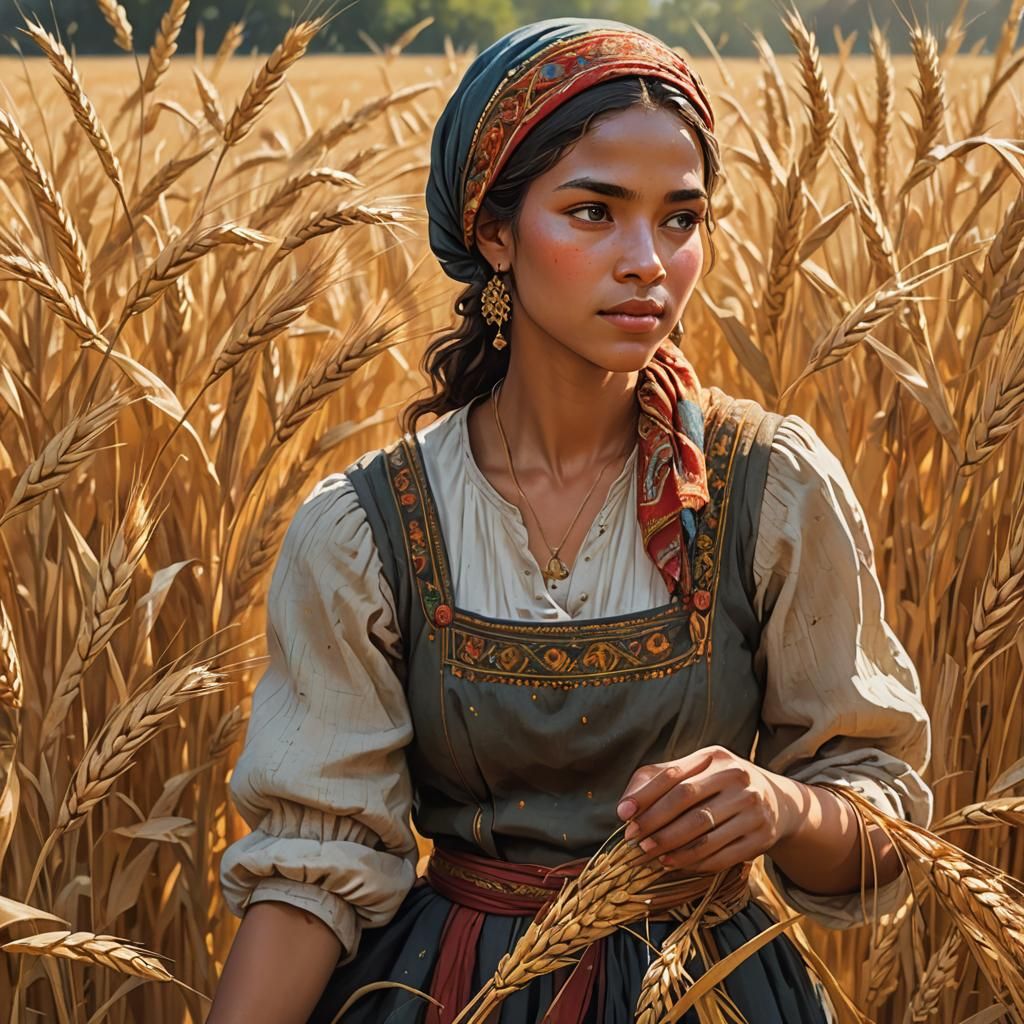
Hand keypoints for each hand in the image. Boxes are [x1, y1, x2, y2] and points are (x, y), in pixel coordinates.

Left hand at [616, 745, 795, 873]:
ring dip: (671, 845)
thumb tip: (625, 805)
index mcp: (716, 757)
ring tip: (650, 853)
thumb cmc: (720, 785)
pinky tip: (674, 863)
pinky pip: (721, 854)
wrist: (777, 802)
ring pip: (703, 832)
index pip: (674, 776)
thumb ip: (658, 779)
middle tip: (634, 839)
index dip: (646, 796)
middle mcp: (738, 778)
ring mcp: (752, 808)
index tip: (623, 814)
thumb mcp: (696, 771)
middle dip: (655, 822)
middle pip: (687, 801)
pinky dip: (693, 862)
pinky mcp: (761, 837)